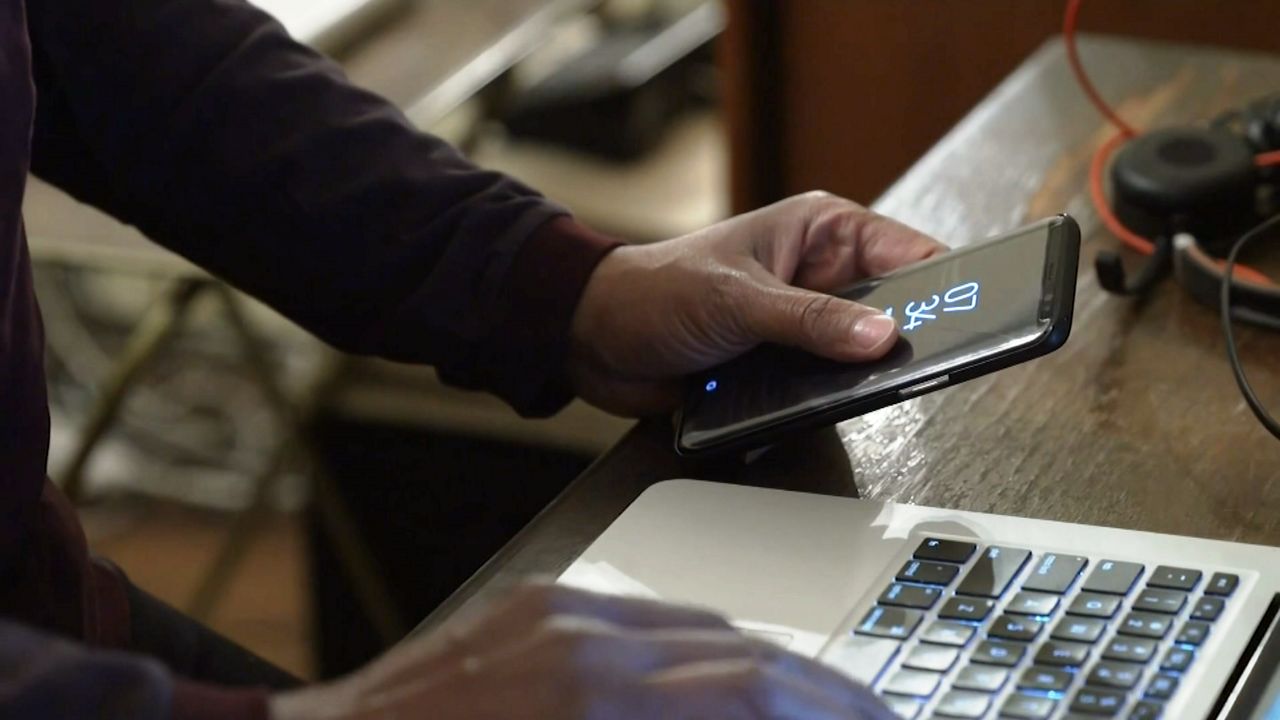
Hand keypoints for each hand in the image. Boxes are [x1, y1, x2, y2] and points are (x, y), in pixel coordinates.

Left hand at [269, 582, 892, 719]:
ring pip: (712, 630)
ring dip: (779, 675)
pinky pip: (652, 614)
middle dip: (830, 702)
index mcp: (598, 709)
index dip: (840, 719)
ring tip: (825, 707)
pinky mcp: (534, 603)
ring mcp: (559, 613)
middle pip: (754, 664)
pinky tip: (737, 674)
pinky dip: (710, 648)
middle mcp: (587, 646)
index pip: (761, 702)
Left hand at [568, 192, 946, 415]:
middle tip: (930, 367)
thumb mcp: (737, 300)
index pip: (909, 253)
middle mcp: (822, 276)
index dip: (947, 285)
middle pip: (897, 311)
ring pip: (865, 355)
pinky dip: (833, 399)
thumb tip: (881, 338)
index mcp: (821, 232)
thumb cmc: (655, 292)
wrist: (596, 341)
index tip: (978, 316)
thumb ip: (810, 321)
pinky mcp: (788, 366)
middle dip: (909, 340)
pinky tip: (831, 408)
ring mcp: (807, 324)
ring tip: (874, 391)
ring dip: (865, 376)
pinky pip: (830, 386)